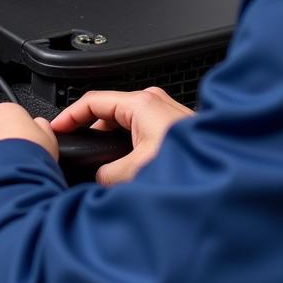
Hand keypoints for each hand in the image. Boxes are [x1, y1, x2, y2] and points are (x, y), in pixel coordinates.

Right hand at [50, 87, 192, 185]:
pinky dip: (127, 149)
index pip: (91, 102)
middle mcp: (153, 102)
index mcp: (141, 103)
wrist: (227, 169)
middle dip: (90, 136)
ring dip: (111, 146)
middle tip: (76, 155)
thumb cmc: (194, 161)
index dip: (67, 117)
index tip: (54, 130)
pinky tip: (127, 170)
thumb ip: (109, 175)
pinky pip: (138, 134)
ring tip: (101, 168)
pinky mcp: (172, 128)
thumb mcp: (138, 170)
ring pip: (123, 126)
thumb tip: (100, 180)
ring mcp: (164, 113)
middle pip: (106, 114)